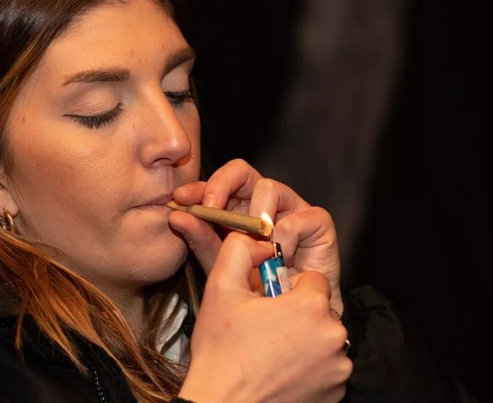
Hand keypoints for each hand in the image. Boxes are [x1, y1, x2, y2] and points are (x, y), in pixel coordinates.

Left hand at [169, 158, 343, 314]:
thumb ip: (199, 238)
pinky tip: (281, 259)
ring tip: (253, 247)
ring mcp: (291, 210)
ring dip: (256, 216)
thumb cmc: (254, 291)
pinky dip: (286, 236)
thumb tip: (175, 214)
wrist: (289, 321)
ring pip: (269, 187)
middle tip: (212, 210)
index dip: (199, 186)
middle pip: (241, 171)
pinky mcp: (317, 223)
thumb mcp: (219, 264)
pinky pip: (299, 215)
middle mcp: (264, 203)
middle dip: (221, 185)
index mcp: (238, 208)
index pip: (218, 184)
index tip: (180, 199)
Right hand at [178, 233, 351, 402]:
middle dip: (297, 314)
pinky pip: (327, 367)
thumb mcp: (220, 289)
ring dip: (305, 341)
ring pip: (324, 338)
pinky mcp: (335, 393)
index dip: (288, 289)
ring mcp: (337, 369)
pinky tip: (282, 372)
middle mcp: (333, 337)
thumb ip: (239, 250)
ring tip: (271, 352)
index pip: (313, 280)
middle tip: (266, 329)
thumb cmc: (221, 352)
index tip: (268, 303)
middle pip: (320, 310)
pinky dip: (310, 368)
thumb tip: (258, 239)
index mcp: (310, 306)